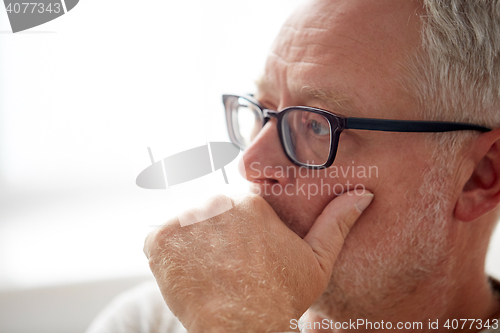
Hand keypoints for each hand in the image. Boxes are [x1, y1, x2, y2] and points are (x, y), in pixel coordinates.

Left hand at [144, 191, 372, 332]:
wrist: (243, 330)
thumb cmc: (281, 298)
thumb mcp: (316, 261)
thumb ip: (336, 223)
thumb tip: (362, 195)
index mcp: (250, 201)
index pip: (236, 206)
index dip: (238, 232)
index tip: (241, 255)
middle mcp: (215, 201)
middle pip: (209, 214)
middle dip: (216, 235)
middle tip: (227, 266)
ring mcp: (184, 219)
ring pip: (186, 226)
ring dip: (193, 245)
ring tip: (210, 272)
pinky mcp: (159, 238)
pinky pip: (159, 239)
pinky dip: (169, 256)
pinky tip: (190, 274)